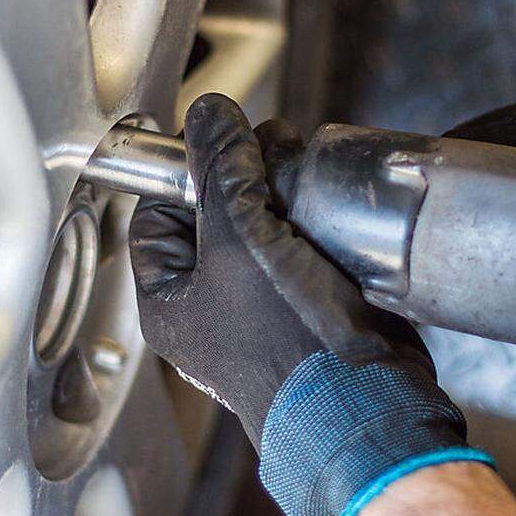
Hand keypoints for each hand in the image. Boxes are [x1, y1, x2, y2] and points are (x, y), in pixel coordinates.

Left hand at [129, 94, 489, 515]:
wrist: (360, 402)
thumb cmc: (282, 339)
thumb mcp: (235, 239)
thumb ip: (218, 171)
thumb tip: (207, 113)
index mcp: (168, 299)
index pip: (154, 215)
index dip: (180, 172)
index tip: (215, 140)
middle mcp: (209, 307)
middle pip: (213, 217)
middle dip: (242, 178)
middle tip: (268, 150)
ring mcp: (260, 310)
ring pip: (262, 230)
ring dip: (282, 196)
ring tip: (303, 170)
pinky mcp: (307, 309)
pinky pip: (303, 252)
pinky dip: (315, 225)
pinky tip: (331, 205)